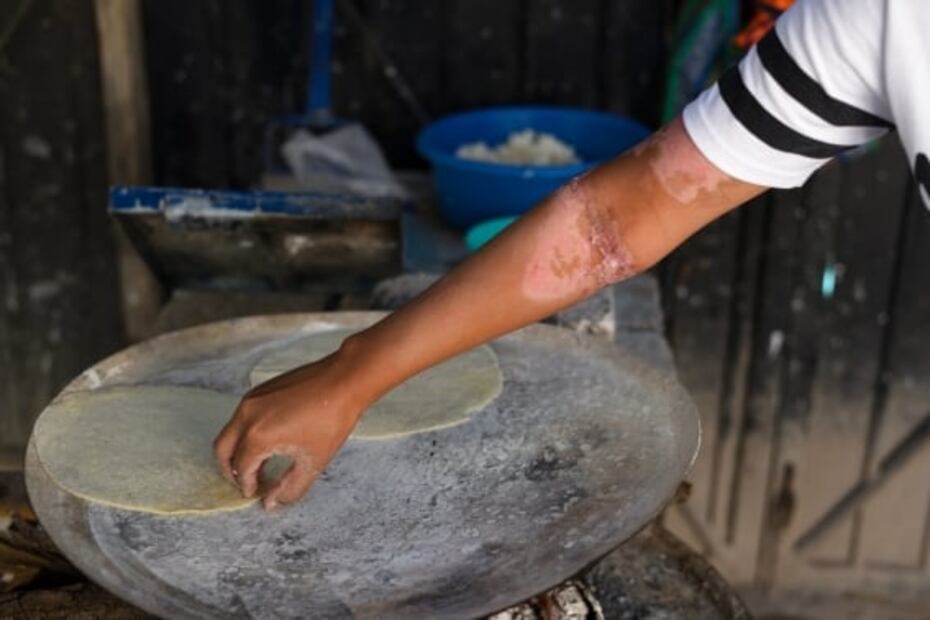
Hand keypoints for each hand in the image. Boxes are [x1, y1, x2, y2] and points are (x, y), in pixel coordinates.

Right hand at [213, 350, 367, 510]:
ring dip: (237, 451)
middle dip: (230, 470)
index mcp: (258, 436)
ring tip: (258, 465)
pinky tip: (267, 442)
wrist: (344, 381)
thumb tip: (270, 503)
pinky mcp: (259, 390)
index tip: (257, 493)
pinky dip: (245, 433)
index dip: (248, 486)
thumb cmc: (332, 420)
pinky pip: (241, 417)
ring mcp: (251, 400)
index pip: (241, 469)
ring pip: (230, 432)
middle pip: (222, 450)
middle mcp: (247, 416)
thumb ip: (289, 489)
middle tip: (246, 482)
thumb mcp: (313, 462)